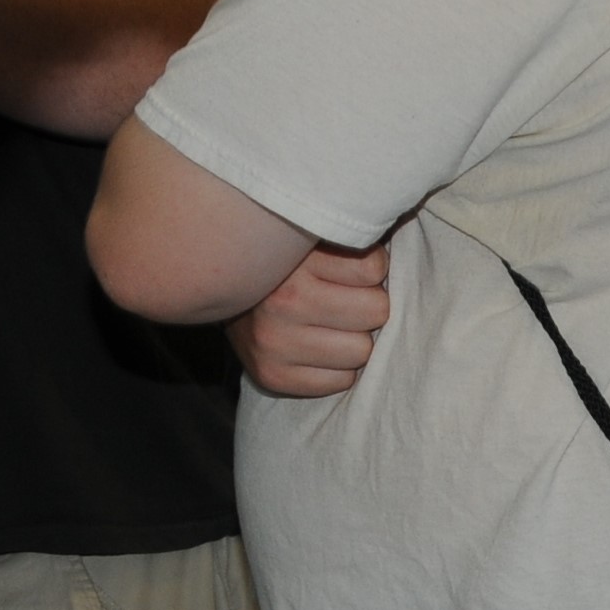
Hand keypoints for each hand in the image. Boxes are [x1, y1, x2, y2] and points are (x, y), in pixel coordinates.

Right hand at [230, 243, 389, 399]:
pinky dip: (336, 368)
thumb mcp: (309, 236)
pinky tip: (317, 348)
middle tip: (343, 299)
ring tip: (330, 324)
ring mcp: (273, 342)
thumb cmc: (283, 262)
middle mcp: (282, 301)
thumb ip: (346, 236)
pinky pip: (340, 381)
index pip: (374, 268)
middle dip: (366, 304)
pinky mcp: (271, 375)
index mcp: (296, 259)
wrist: (219, 289)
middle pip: (375, 311)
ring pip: (362, 351)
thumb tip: (390, 228)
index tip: (349, 268)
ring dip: (353, 338)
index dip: (370, 268)